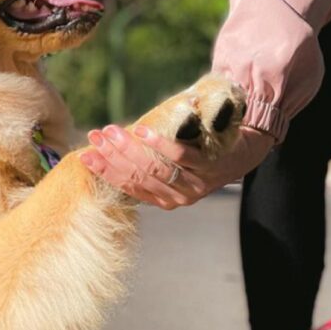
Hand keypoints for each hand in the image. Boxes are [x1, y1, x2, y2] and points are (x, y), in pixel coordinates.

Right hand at [79, 124, 273, 209]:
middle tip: (96, 136)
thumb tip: (107, 147)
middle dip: (112, 156)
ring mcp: (196, 184)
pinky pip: (181, 157)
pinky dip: (159, 144)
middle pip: (138, 177)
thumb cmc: (200, 153)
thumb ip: (145, 161)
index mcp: (164, 200)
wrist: (244, 150)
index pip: (127, 186)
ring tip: (113, 131)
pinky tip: (142, 130)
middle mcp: (178, 197)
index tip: (85, 154)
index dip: (105, 170)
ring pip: (154, 168)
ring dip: (130, 148)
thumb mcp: (171, 164)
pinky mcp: (211, 166)